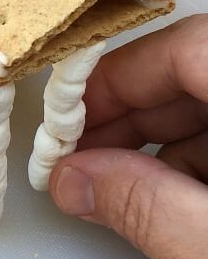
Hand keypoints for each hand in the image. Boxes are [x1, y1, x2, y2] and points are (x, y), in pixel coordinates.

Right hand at [50, 14, 207, 258]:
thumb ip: (146, 209)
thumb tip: (69, 182)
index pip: (184, 48)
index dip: (114, 82)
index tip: (65, 127)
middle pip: (194, 74)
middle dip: (130, 122)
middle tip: (79, 169)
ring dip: (162, 148)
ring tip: (121, 197)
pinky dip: (201, 165)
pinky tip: (179, 207)